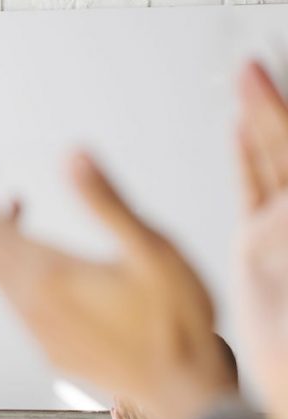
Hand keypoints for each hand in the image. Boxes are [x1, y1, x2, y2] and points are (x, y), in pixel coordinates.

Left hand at [0, 155, 232, 418]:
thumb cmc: (176, 320)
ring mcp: (37, 330)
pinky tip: (48, 259)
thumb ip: (106, 201)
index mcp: (48, 276)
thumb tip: (72, 154)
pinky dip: (15, 266)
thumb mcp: (151, 251)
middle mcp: (30, 305)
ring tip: (18, 205)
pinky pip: (14, 298)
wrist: (184, 393)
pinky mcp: (51, 347)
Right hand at [235, 61, 287, 418]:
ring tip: (245, 80)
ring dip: (257, 120)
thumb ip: (283, 231)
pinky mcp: (258, 248)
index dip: (281, 116)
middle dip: (270, 106)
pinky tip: (237, 131)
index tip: (266, 80)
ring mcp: (283, 231)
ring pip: (271, 162)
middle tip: (250, 69)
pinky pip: (254, 191)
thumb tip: (280, 201)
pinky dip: (246, 159)